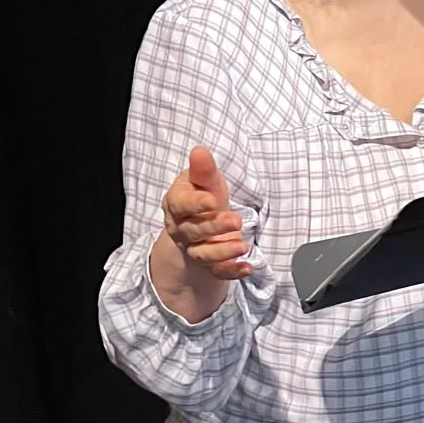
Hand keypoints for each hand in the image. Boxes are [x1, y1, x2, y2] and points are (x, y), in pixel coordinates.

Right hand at [156, 146, 251, 295]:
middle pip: (193, 231)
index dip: (195, 203)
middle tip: (236, 221)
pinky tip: (247, 268)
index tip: (211, 200)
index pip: (180, 205)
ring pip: (203, 254)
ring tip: (242, 246)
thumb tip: (200, 150)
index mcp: (176, 204)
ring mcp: (194, 248)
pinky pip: (217, 271)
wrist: (202, 219)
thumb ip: (203, 170)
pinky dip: (231, 271)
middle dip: (214, 227)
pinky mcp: (210, 264)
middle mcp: (181, 229)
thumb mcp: (205, 180)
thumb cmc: (204, 194)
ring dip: (222, 252)